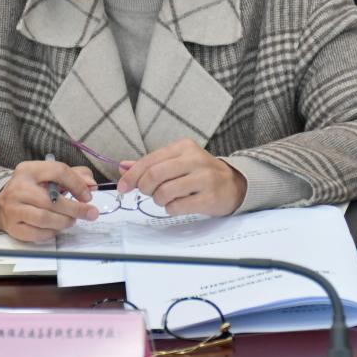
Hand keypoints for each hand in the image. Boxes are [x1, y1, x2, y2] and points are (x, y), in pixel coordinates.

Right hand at [0, 160, 98, 241]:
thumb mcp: (49, 175)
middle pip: (52, 200)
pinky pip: (37, 234)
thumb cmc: (31, 188)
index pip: (58, 171)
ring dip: (64, 222)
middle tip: (90, 213)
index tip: (87, 196)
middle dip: (76, 209)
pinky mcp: (12, 227)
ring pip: (45, 219)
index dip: (77, 184)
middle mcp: (18, 187)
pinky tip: (55, 228)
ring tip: (71, 221)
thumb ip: (74, 176)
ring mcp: (13, 208)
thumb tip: (92, 185)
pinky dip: (51, 233)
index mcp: (29, 170)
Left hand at [116, 138, 245, 216]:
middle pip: (155, 175)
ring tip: (164, 199)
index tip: (123, 187)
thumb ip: (150, 164)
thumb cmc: (200, 173)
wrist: (234, 184)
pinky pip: (177, 207)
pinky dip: (170, 209)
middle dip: (144, 188)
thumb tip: (123, 167)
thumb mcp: (177, 162)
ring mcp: (204, 178)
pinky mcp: (209, 197)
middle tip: (146, 193)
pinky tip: (176, 205)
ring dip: (158, 200)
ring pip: (164, 192)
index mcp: (184, 147)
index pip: (149, 160)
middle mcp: (195, 159)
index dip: (132, 176)